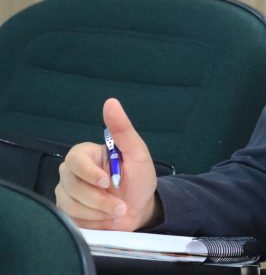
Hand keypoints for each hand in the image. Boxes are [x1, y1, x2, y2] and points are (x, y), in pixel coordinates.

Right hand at [55, 98, 160, 230]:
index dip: (89, 173)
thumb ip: (122, 128)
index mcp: (86, 154)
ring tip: (117, 209)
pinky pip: (72, 219)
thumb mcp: (136, 152)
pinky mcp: (67, 212)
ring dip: (99, 211)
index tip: (106, 182)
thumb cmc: (139, 177)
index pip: (75, 160)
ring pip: (71, 205)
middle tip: (120, 205)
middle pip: (72, 186)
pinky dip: (93, 221)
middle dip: (99, 199)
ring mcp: (66, 192)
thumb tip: (111, 102)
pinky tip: (106, 217)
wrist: (140, 208)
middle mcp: (71, 172)